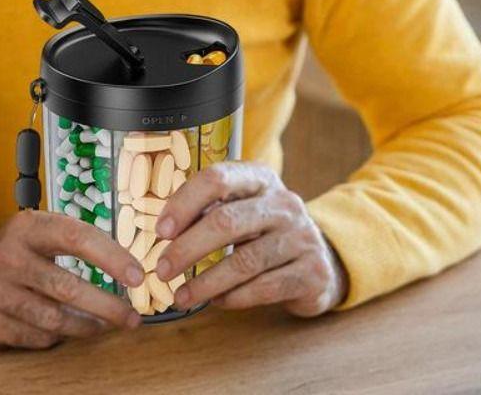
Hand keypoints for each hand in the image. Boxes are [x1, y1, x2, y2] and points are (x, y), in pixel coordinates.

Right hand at [0, 209, 143, 348]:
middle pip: (67, 286)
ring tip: (104, 325)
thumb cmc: (21, 248)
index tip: (138, 276)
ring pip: (54, 319)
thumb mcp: (41, 230)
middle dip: (107, 306)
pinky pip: (36, 337)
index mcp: (27, 226)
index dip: (111, 257)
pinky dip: (57, 336)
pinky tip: (67, 329)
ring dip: (87, 326)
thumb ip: (77, 240)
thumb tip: (129, 267)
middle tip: (132, 317)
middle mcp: (7, 255)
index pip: (76, 237)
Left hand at [153, 161, 348, 316]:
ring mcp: (302, 237)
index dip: (184, 203)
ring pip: (244, 261)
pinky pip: (264, 288)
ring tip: (181, 296)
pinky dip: (234, 297)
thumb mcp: (241, 209)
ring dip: (206, 282)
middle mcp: (284, 203)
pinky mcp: (312, 273)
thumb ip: (208, 211)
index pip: (217, 178)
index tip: (161, 230)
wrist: (319, 261)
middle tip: (162, 269)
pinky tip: (216, 302)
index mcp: (260, 178)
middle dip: (187, 248)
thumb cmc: (263, 231)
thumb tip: (161, 231)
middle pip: (226, 221)